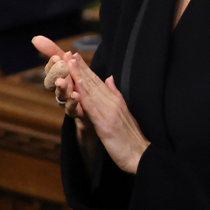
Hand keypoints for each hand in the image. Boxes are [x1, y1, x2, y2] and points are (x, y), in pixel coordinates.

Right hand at [31, 35, 87, 119]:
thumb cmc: (77, 87)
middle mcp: (61, 91)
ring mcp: (68, 102)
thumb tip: (35, 38)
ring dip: (62, 88)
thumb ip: (56, 53)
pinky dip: (73, 103)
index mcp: (60, 78)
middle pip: (54, 82)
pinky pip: (73, 109)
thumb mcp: (69, 67)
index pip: (52, 70)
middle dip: (55, 73)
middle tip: (58, 64)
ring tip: (63, 81)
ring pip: (62, 96)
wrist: (92, 113)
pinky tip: (76, 96)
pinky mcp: (77, 113)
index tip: (56, 56)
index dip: (52, 64)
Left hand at [68, 55, 149, 173]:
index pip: (99, 82)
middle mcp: (113, 103)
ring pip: (91, 90)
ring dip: (80, 76)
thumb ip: (115, 95)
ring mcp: (109, 112)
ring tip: (69, 62)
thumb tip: (110, 79)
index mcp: (116, 101)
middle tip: (69, 53)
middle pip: (94, 83)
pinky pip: (92, 106)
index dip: (87, 69)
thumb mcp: (124, 114)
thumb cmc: (132, 139)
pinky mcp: (105, 123)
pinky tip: (76, 84)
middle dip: (81, 68)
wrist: (140, 155)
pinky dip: (84, 94)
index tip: (75, 57)